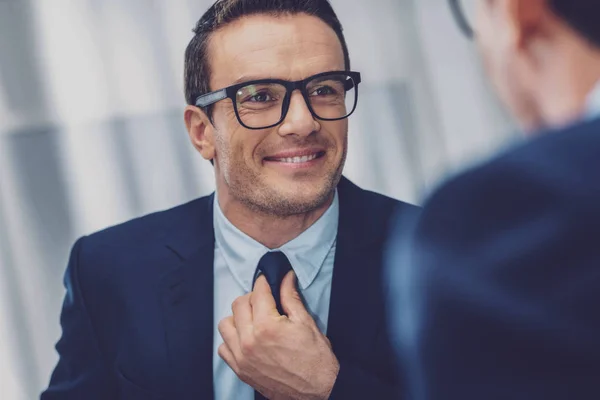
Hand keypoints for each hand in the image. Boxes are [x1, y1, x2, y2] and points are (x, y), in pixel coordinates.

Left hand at [218, 271, 339, 399]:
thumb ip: (290, 297)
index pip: (257, 292)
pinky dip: (232, 339)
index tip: (267, 280)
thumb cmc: (316, 360)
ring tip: (255, 320)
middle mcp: (250, 341)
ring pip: (226, 324)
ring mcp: (242, 357)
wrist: (318, 391)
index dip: (264, 282)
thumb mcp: (306, 323)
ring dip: (238, 317)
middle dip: (252, 297)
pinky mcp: (240, 370)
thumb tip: (285, 277)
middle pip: (238, 304)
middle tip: (266, 301)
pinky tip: (247, 338)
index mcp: (267, 327)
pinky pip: (223, 348)